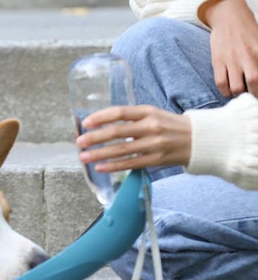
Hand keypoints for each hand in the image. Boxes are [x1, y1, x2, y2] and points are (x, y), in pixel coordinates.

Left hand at [77, 105, 191, 172]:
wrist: (200, 140)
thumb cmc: (170, 126)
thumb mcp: (153, 114)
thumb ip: (131, 118)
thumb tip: (103, 125)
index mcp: (148, 111)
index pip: (119, 112)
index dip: (100, 117)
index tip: (85, 123)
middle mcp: (150, 126)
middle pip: (116, 132)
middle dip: (95, 137)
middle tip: (79, 142)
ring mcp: (154, 144)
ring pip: (120, 150)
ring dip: (99, 154)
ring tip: (84, 157)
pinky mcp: (156, 160)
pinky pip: (130, 163)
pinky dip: (113, 166)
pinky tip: (100, 167)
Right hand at [199, 0, 257, 97]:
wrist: (229, 15)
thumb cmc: (247, 29)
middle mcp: (248, 55)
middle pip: (254, 82)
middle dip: (254, 94)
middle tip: (252, 96)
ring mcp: (231, 59)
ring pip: (236, 86)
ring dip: (238, 94)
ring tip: (239, 93)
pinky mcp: (218, 61)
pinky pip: (221, 82)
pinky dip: (224, 91)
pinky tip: (228, 91)